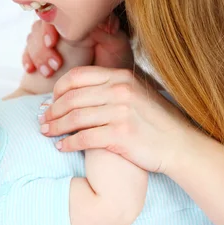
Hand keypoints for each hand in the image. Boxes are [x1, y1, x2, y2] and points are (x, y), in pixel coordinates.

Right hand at [22, 15, 130, 77]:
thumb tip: (95, 22)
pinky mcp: (42, 52)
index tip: (52, 43)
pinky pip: (28, 49)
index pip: (58, 10)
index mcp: (82, 16)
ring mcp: (52, 38)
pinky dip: (27, 58)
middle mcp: (64, 24)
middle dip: (42, 46)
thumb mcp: (117, 46)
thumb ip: (108, 31)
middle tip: (54, 64)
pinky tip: (31, 69)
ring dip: (36, 54)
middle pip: (42, 24)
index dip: (50, 27)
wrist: (106, 87)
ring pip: (33, 36)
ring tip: (48, 73)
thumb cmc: (115, 64)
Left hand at [39, 66, 198, 173]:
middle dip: (52, 110)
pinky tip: (61, 147)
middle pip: (71, 98)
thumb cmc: (154, 121)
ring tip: (46, 133)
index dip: (57, 90)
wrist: (181, 145)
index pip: (77, 77)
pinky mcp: (121, 135)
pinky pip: (84, 138)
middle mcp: (119, 91)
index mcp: (120, 76)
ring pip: (74, 118)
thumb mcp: (135, 93)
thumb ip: (109, 87)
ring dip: (56, 127)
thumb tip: (75, 91)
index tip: (50, 102)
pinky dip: (69, 143)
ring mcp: (121, 112)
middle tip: (42, 120)